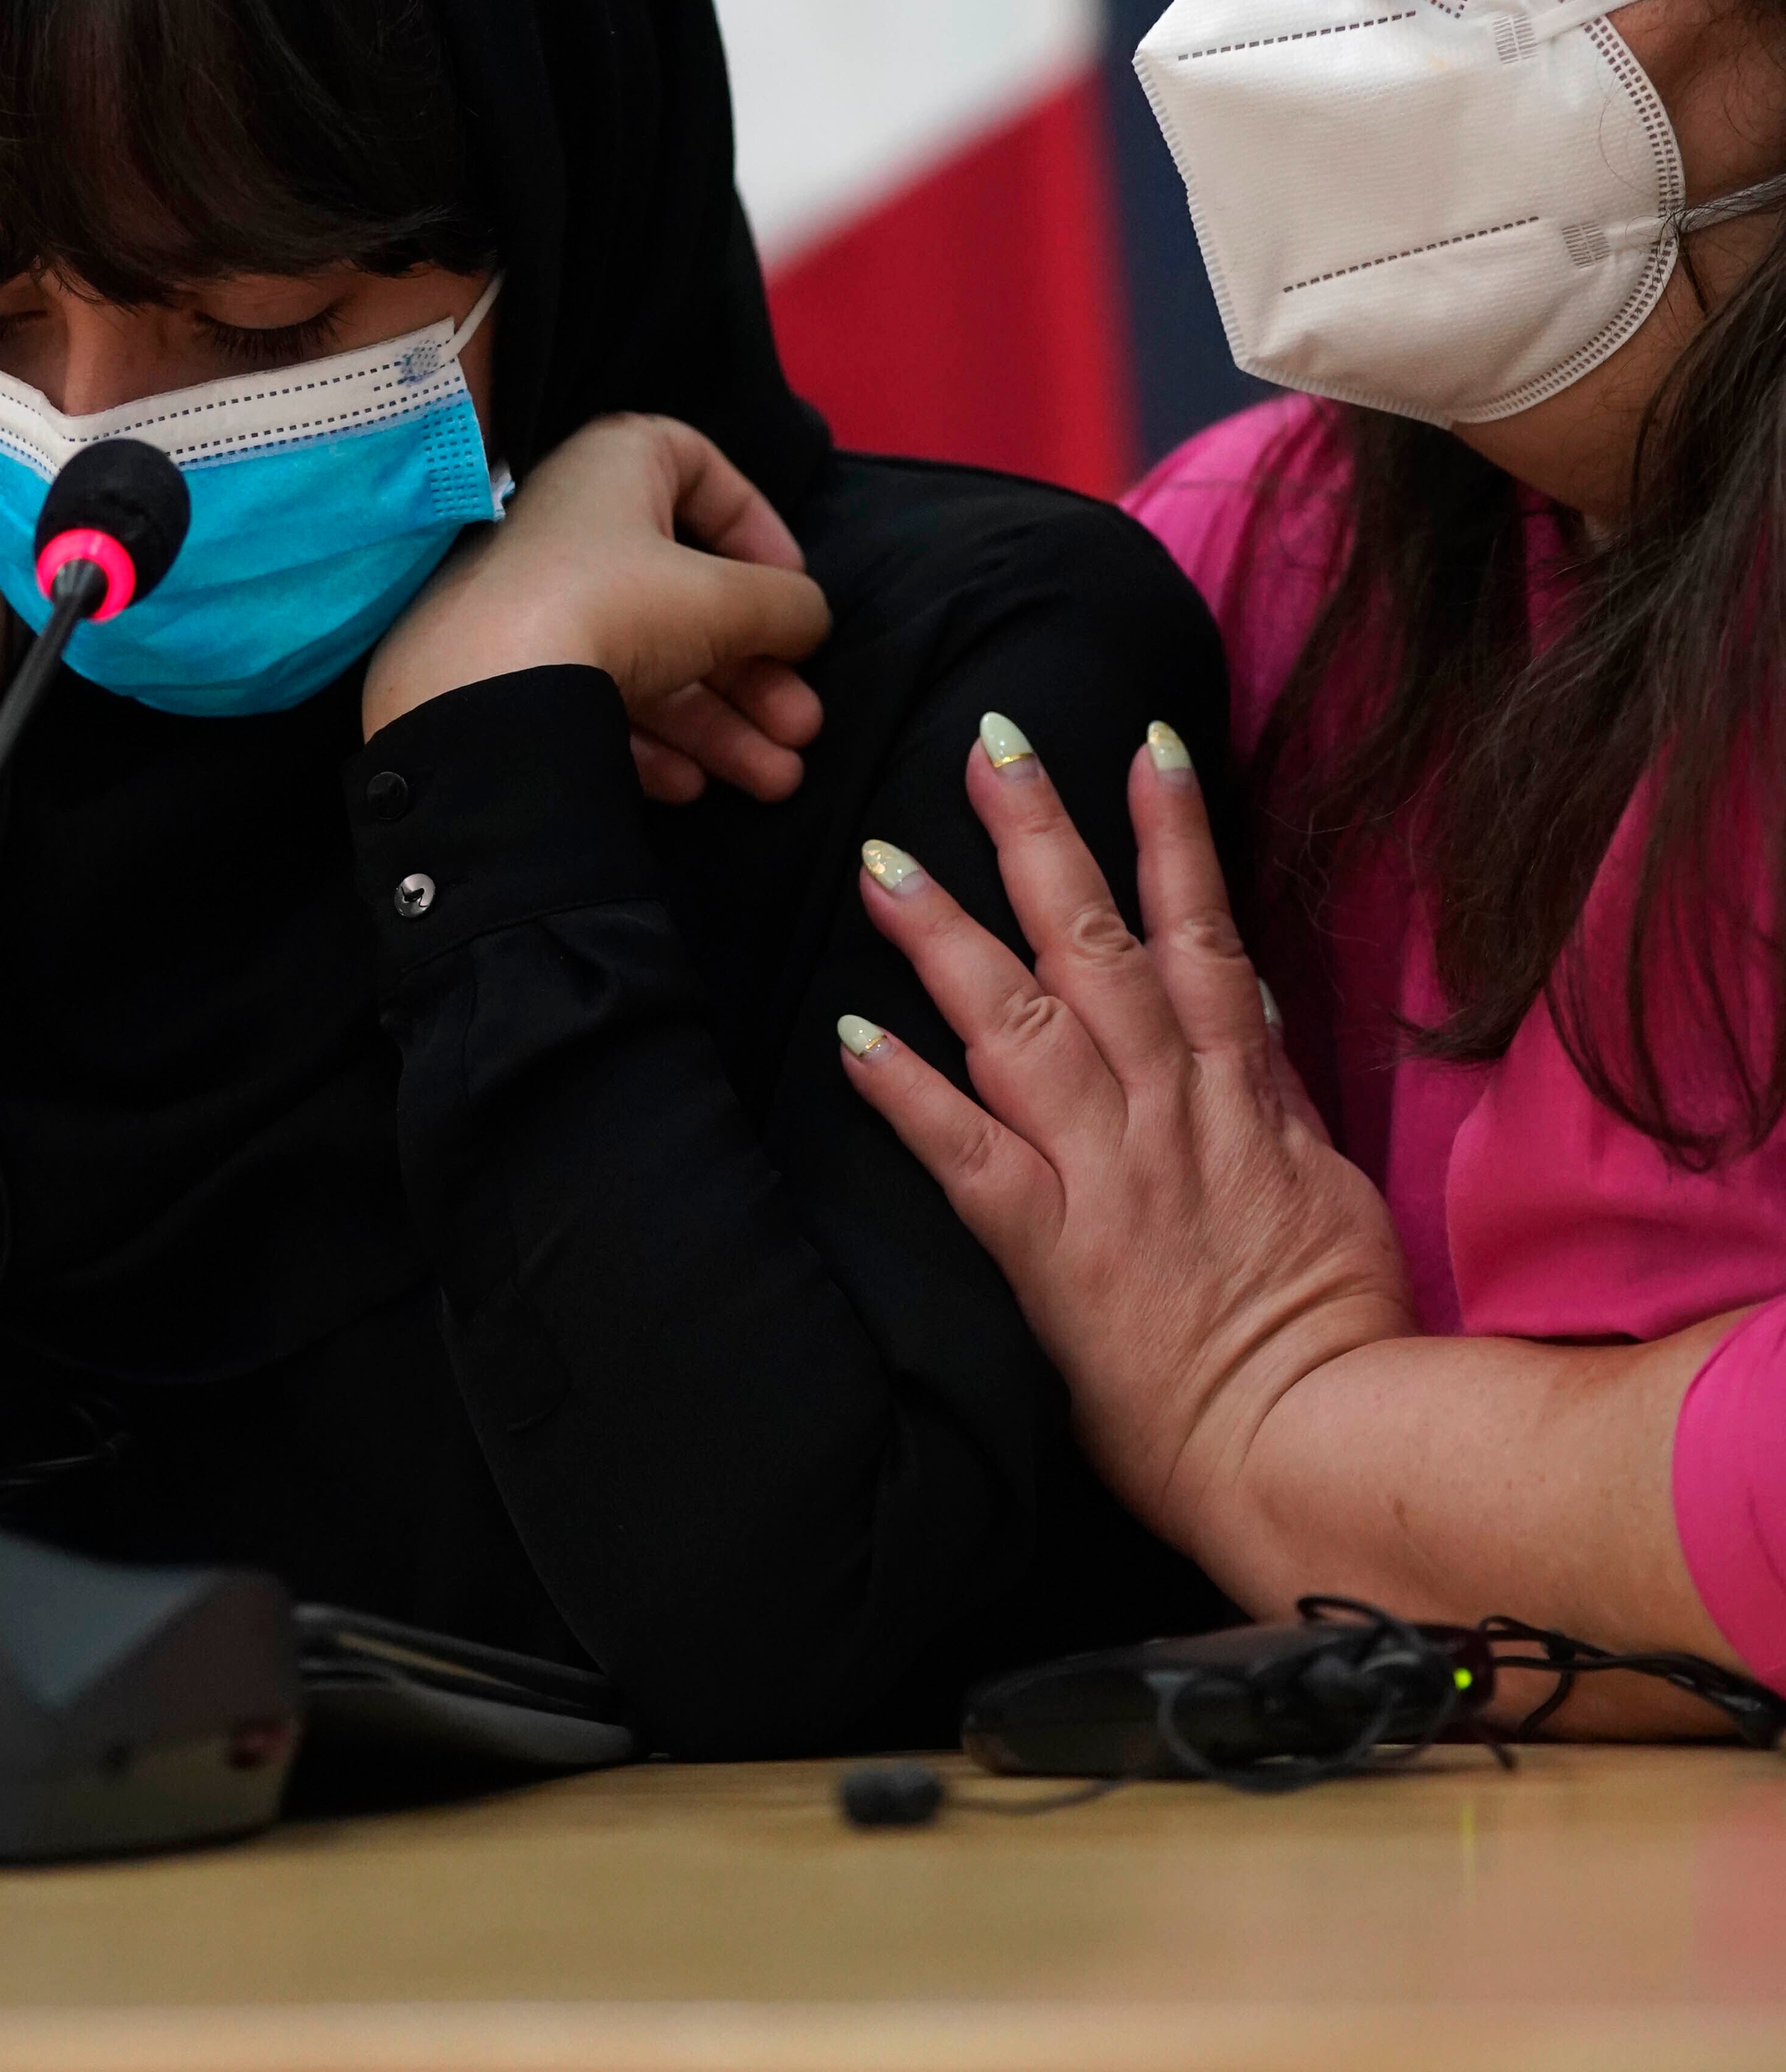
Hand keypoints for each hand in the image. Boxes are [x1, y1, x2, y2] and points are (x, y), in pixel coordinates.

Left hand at [362, 412, 830, 803]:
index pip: (701, 469)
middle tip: (801, 728)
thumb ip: (784, 605)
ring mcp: (536, 602)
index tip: (791, 592)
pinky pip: (594, 698)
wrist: (479, 693)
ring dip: (720, 722)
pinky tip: (691, 787)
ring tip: (775, 781)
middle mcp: (572, 526)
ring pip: (648, 658)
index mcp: (615, 468)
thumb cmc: (615, 607)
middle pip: (686, 594)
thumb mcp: (724, 601)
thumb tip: (808, 618)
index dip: (758, 529)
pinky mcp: (508, 671)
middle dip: (753, 672)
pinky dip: (650, 739)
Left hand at [838, 716, 1411, 1581]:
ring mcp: (1105, 1173)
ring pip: (1018, 1024)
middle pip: (1094, 945)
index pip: (1202, 933)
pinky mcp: (1050, 1251)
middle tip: (988, 742)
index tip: (1143, 744)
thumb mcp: (1325, 1182)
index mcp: (1235, 1094)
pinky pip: (967, 1157)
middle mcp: (1164, 1110)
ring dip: (945, 936)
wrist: (1317, 1445)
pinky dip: (910, 1094)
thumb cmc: (1336, 1330)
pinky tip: (851, 1037)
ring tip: (880, 861)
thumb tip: (1242, 995)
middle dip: (1038, 835)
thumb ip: (1272, 1085)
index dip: (1173, 834)